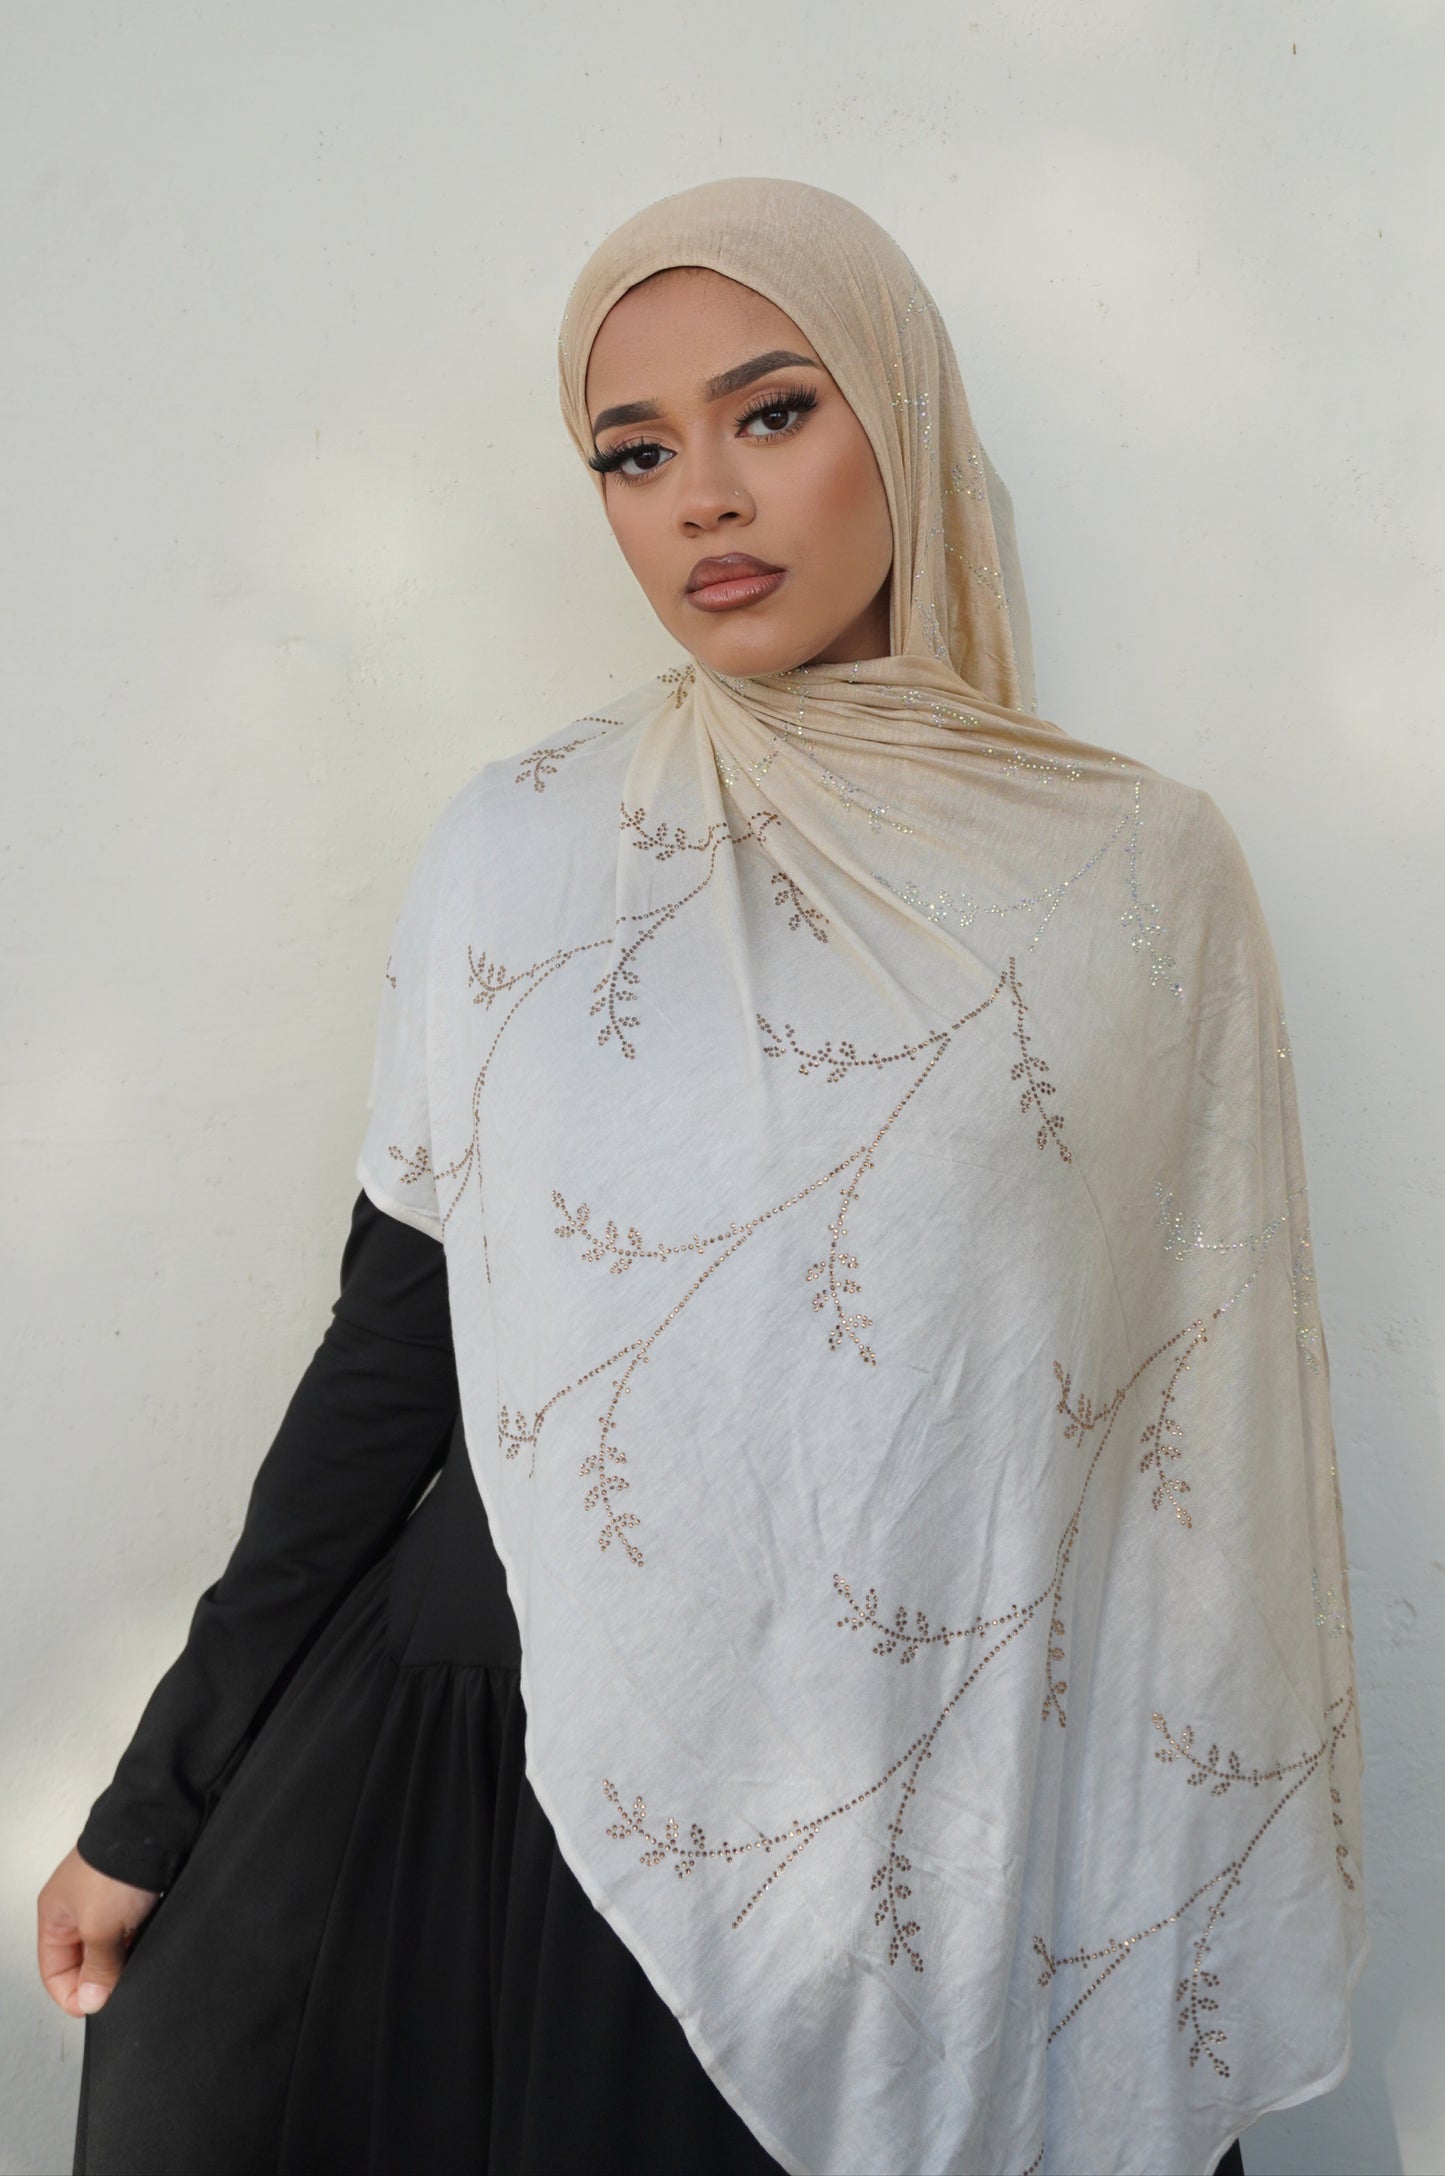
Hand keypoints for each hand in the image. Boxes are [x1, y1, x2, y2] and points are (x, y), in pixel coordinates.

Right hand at [37, 1845, 159, 2016]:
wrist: (157, 1827)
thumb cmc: (117, 1865)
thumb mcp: (99, 1928)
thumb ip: (96, 1969)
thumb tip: (92, 2000)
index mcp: (55, 1916)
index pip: (54, 1972)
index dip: (72, 1994)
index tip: (98, 2005)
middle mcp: (76, 1909)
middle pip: (81, 1962)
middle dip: (99, 1977)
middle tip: (118, 1983)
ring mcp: (105, 1902)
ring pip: (108, 1948)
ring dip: (120, 1958)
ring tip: (133, 1958)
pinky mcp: (133, 1896)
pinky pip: (130, 1932)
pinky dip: (137, 1941)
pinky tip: (147, 1941)